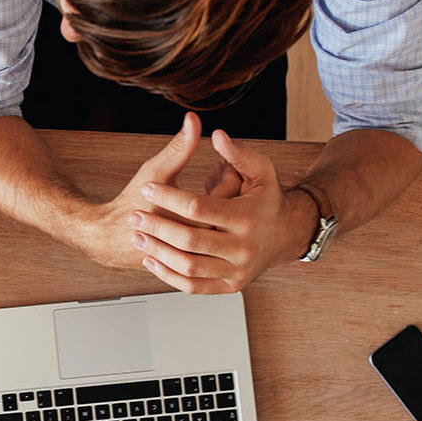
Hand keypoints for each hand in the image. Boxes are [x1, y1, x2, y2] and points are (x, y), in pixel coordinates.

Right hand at [80, 113, 242, 267]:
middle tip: (219, 173)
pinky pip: (217, 239)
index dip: (229, 169)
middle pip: (234, 208)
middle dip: (229, 186)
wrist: (112, 240)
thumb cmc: (132, 201)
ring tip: (212, 189)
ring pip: (228, 225)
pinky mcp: (198, 260)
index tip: (220, 163)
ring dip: (225, 204)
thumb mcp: (155, 171)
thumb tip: (193, 119)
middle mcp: (203, 241)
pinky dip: (215, 220)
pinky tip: (204, 209)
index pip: (230, 189)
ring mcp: (202, 254)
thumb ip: (179, 147)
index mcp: (197, 218)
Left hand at [129, 130, 316, 293]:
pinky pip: (193, 286)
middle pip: (190, 239)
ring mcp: (237, 270)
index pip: (198, 206)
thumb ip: (237, 153)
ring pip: (188, 266)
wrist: (285, 236)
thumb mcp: (260, 171)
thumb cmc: (266, 200)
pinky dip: (168, 275)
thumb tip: (217, 134)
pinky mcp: (230, 286)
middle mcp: (244, 248)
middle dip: (157, 227)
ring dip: (158, 252)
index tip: (148, 188)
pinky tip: (152, 259)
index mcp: (247, 218)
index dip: (168, 196)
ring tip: (138, 236)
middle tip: (136, 216)